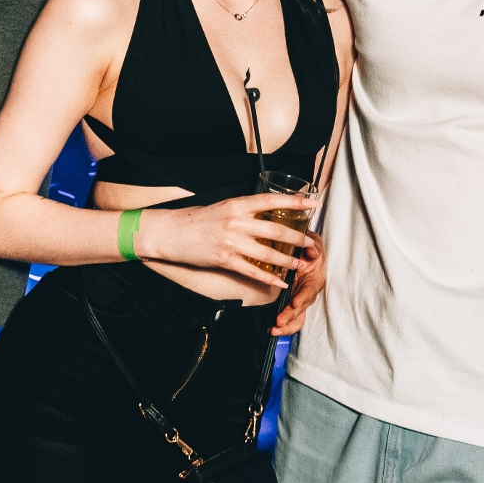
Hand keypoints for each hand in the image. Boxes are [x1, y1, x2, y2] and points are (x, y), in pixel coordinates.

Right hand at [131, 192, 318, 289]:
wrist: (171, 232)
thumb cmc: (196, 219)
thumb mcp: (222, 207)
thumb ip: (243, 210)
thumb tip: (264, 213)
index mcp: (237, 204)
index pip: (272, 201)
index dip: (295, 203)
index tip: (312, 204)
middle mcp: (237, 222)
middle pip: (276, 230)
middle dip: (297, 238)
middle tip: (310, 243)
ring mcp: (232, 242)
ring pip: (268, 253)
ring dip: (288, 260)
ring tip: (301, 264)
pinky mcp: (225, 260)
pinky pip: (253, 271)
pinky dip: (269, 278)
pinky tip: (280, 282)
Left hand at [272, 234, 326, 334]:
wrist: (308, 254)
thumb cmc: (309, 249)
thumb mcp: (314, 245)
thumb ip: (313, 248)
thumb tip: (311, 252)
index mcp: (314, 280)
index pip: (310, 290)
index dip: (303, 297)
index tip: (295, 303)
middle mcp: (308, 294)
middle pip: (301, 308)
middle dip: (290, 317)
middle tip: (279, 322)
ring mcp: (300, 301)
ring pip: (297, 318)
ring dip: (286, 326)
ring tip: (274, 331)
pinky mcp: (293, 305)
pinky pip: (291, 320)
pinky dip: (284, 327)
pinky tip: (272, 331)